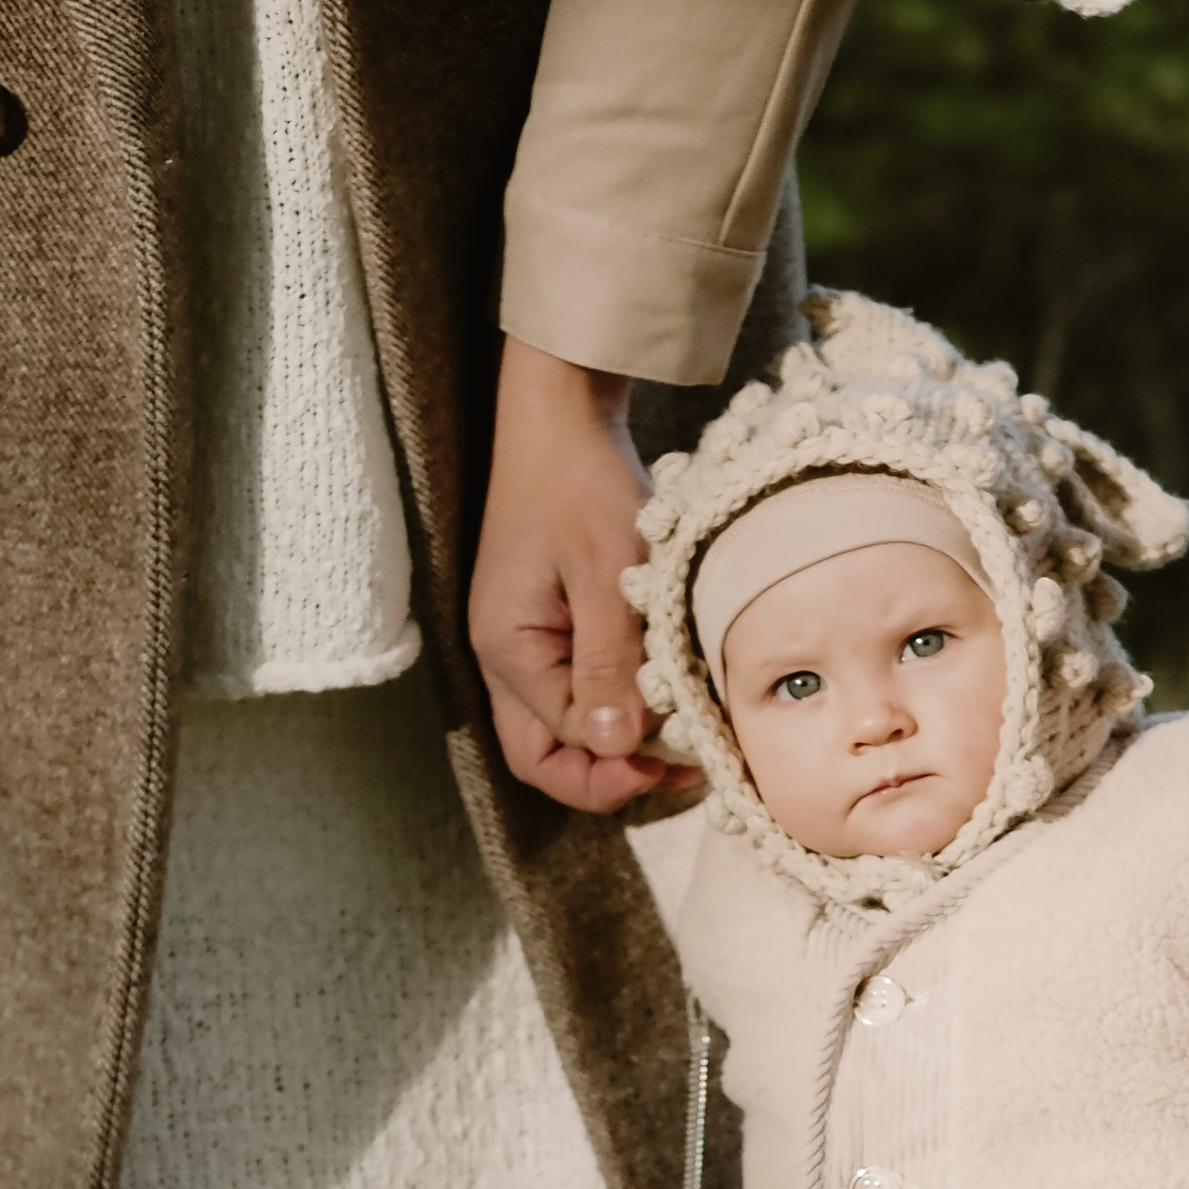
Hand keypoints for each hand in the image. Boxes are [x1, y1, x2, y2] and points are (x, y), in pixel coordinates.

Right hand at [469, 337, 676, 811]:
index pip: (559, 747)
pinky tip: (665, 696)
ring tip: (683, 736)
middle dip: (609, 776)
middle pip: (544, 756)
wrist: (562, 412)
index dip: (619, 768)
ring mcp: (524, 643)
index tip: (683, 759)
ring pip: (562, 729)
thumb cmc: (580, 481)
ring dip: (619, 745)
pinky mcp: (550, 625)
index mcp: (507, 651)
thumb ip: (608, 663)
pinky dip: (619, 705)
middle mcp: (505, 658)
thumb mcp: (606, 572)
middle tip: (681, 768)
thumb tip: (618, 747)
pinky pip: (576, 690)